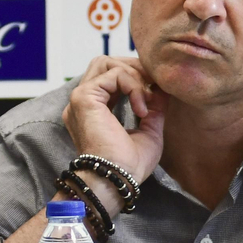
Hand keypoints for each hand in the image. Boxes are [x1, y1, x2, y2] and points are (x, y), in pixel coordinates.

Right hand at [62, 56, 165, 186]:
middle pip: (105, 62)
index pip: (111, 76)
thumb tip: (162, 89)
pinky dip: (134, 86)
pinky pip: (114, 74)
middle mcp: (83, 102)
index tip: (157, 93)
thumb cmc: (130, 164)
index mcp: (94, 109)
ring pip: (107, 63)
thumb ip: (153, 108)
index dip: (137, 77)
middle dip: (134, 68)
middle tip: (154, 87)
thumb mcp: (150, 130)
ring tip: (147, 99)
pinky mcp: (84, 98)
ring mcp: (81, 99)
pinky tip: (141, 109)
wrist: (117, 180)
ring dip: (134, 75)